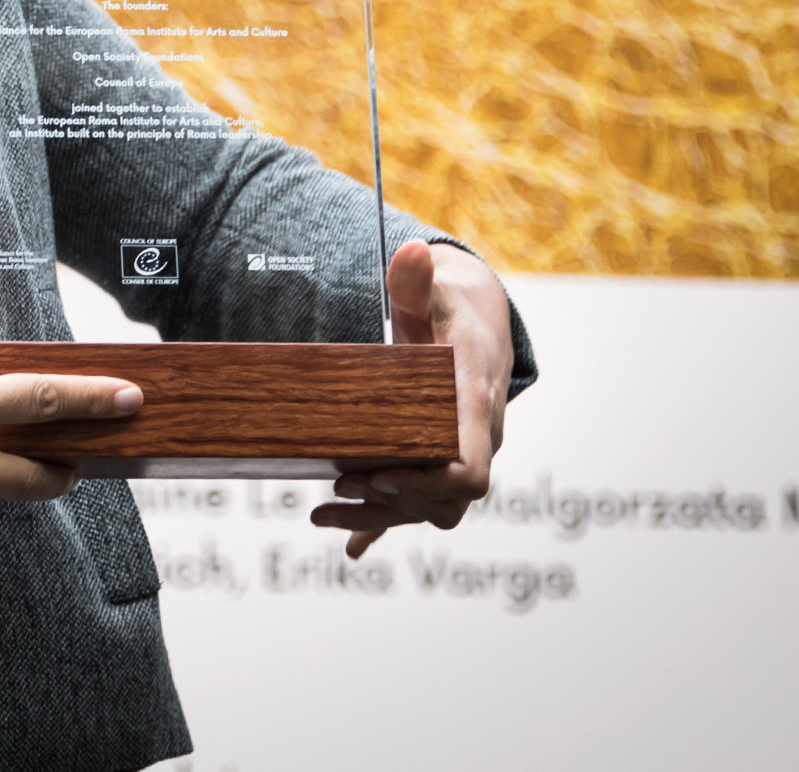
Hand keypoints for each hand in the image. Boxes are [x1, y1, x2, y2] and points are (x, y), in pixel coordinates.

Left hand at [311, 240, 513, 558]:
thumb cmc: (452, 308)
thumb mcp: (435, 291)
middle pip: (444, 500)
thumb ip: (416, 278)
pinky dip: (383, 526)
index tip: (380, 477)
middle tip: (336, 488)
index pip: (469, 469)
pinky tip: (351, 546)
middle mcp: (476, 439)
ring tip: (320, 512)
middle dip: (393, 502)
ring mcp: (459, 456)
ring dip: (377, 517)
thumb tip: (410, 252)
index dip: (427, 484)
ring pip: (429, 510)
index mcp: (475, 403)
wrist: (479, 323)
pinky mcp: (438, 463)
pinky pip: (417, 506)